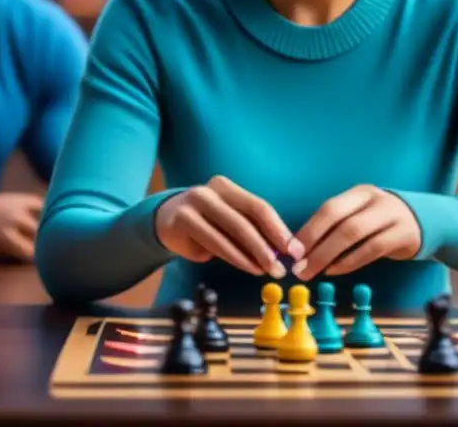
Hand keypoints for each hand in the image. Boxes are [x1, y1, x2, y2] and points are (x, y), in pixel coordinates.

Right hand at [155, 176, 297, 278]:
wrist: (164, 221)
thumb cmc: (205, 222)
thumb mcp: (227, 220)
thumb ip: (250, 229)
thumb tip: (282, 250)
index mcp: (227, 187)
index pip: (259, 207)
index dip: (278, 229)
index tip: (294, 250)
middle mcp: (211, 191)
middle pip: (247, 218)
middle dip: (268, 245)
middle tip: (281, 267)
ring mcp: (195, 203)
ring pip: (232, 231)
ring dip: (252, 255)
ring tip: (267, 271)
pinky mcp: (183, 220)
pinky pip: (214, 242)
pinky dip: (234, 257)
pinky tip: (248, 267)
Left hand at [291, 185, 420, 280]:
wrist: (427, 221)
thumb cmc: (382, 221)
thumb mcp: (362, 214)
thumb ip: (337, 226)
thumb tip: (301, 248)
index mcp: (359, 193)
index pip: (329, 208)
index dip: (309, 229)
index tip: (291, 250)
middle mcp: (374, 200)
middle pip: (340, 220)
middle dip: (315, 244)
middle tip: (298, 267)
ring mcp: (391, 216)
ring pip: (354, 234)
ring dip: (329, 256)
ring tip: (312, 272)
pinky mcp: (403, 235)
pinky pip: (372, 249)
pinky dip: (350, 262)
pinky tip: (335, 270)